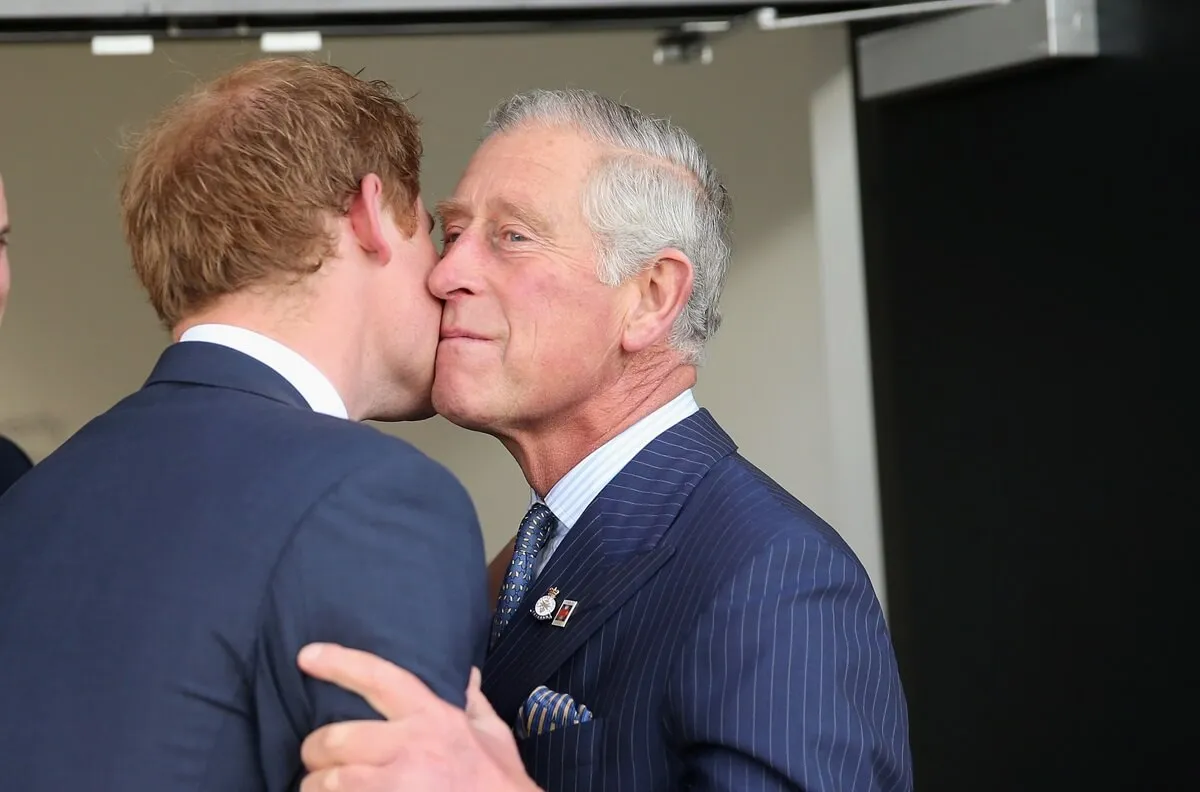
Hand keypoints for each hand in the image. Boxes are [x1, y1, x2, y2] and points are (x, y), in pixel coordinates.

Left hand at [297, 643, 540, 791]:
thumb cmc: (498, 783)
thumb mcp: (492, 734)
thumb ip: (473, 702)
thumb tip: (465, 674)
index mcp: (433, 718)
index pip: (379, 679)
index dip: (339, 663)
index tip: (307, 656)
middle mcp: (410, 748)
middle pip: (335, 738)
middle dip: (316, 749)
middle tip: (316, 757)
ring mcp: (395, 787)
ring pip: (327, 782)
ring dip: (315, 786)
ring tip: (317, 787)